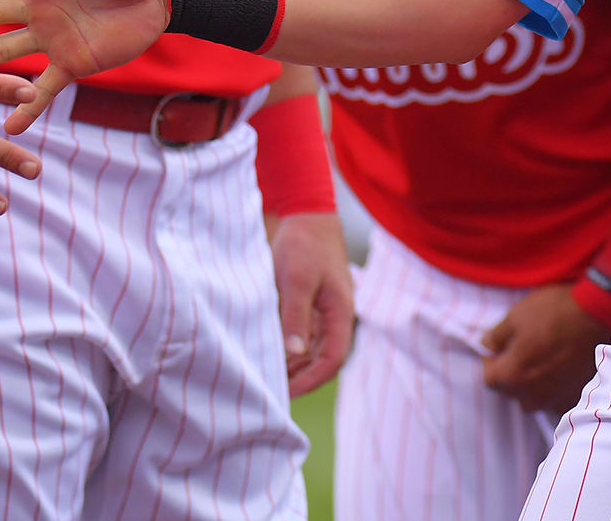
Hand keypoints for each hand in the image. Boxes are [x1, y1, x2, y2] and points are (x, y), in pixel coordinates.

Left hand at [265, 213, 353, 395]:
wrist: (308, 216)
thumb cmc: (304, 246)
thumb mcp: (296, 280)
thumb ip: (295, 317)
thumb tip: (293, 353)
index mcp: (341, 312)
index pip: (332, 359)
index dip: (311, 380)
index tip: (286, 393)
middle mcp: (338, 316)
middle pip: (324, 359)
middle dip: (301, 378)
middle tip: (272, 392)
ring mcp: (328, 311)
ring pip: (315, 349)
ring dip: (296, 365)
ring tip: (269, 377)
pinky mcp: (316, 304)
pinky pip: (308, 335)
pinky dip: (293, 349)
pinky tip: (274, 354)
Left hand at [481, 285, 610, 414]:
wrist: (598, 316)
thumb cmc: (555, 312)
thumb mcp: (516, 316)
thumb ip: (496, 336)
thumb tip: (486, 346)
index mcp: (513, 376)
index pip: (490, 379)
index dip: (491, 362)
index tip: (500, 348)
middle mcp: (532, 395)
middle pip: (511, 391)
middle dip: (512, 373)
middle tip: (523, 351)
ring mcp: (555, 399)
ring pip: (534, 398)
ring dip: (533, 383)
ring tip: (544, 359)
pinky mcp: (575, 397)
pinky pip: (556, 399)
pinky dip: (555, 388)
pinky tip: (562, 368)